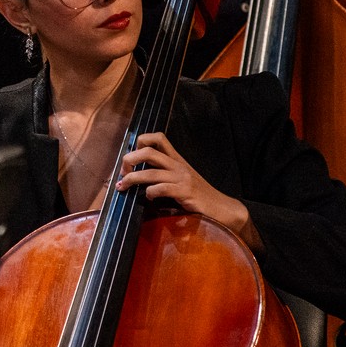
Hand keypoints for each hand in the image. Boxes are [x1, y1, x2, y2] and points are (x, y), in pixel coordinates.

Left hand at [115, 132, 261, 250]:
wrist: (223, 209)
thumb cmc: (200, 197)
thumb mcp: (182, 180)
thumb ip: (165, 175)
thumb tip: (139, 176)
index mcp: (177, 160)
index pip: (158, 138)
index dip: (141, 141)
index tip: (132, 157)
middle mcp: (178, 165)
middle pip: (148, 151)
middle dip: (129, 160)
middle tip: (122, 172)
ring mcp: (182, 178)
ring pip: (150, 172)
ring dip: (132, 178)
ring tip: (123, 186)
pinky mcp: (185, 192)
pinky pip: (161, 188)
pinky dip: (150, 192)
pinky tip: (149, 197)